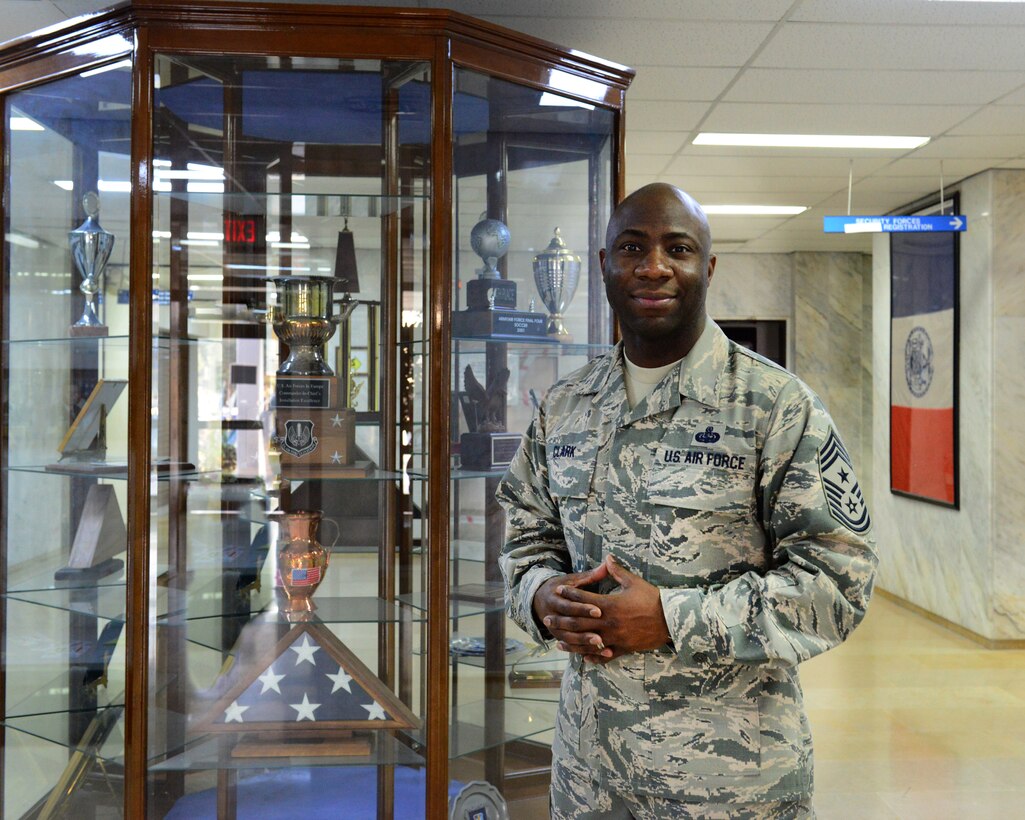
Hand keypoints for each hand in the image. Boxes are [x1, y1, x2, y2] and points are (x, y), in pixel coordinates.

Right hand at [533, 563, 613, 662]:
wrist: (538, 601)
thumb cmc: (560, 588)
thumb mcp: (571, 580)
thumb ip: (589, 576)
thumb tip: (607, 563)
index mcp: (554, 599)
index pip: (569, 605)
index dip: (583, 608)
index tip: (599, 610)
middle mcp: (552, 616)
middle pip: (569, 624)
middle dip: (585, 629)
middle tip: (601, 633)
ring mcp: (555, 629)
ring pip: (570, 639)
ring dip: (585, 643)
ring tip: (602, 645)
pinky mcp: (560, 639)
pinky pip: (572, 647)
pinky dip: (585, 651)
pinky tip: (600, 653)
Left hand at [553, 555, 670, 661]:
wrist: (671, 620)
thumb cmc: (653, 598)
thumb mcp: (634, 582)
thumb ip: (617, 571)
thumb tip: (607, 557)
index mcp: (610, 605)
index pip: (584, 599)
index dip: (570, 594)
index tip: (558, 590)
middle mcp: (609, 623)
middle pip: (580, 623)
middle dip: (562, 621)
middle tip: (547, 620)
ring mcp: (616, 637)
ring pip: (588, 642)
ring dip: (571, 643)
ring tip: (558, 643)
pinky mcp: (624, 648)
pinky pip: (605, 655)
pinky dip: (593, 656)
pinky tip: (583, 657)